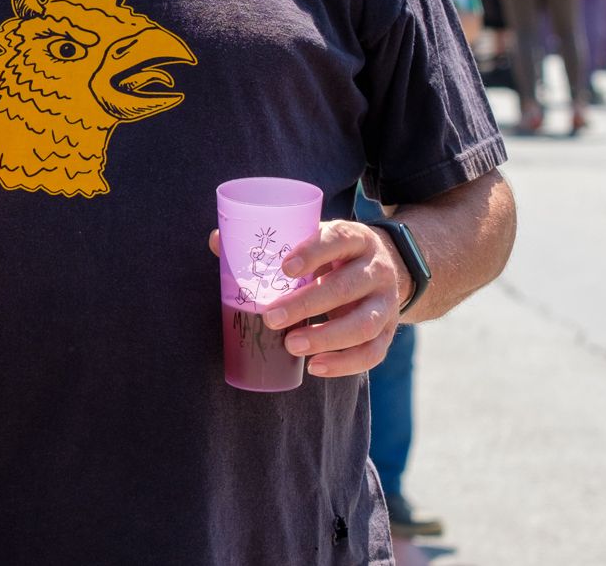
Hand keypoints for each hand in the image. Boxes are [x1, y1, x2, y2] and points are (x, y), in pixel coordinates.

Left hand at [208, 221, 404, 378]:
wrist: (386, 268)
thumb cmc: (334, 254)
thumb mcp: (314, 240)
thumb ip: (272, 243)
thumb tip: (216, 241)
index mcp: (356, 238)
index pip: (338, 239)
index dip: (313, 252)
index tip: (285, 268)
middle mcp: (377, 269)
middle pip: (347, 286)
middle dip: (308, 304)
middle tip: (272, 318)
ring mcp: (387, 303)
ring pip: (363, 324)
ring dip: (327, 338)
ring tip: (292, 346)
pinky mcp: (389, 332)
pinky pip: (372, 352)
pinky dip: (345, 364)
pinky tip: (315, 367)